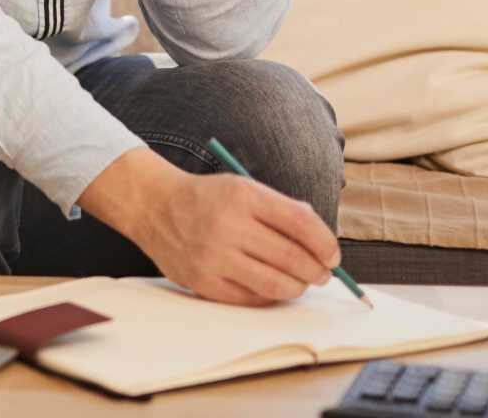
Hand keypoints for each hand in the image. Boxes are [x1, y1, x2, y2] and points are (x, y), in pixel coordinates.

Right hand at [80, 148, 339, 306]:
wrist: (154, 206)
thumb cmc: (208, 198)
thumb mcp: (244, 188)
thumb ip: (283, 210)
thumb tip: (323, 245)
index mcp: (243, 196)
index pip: (301, 224)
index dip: (326, 244)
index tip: (333, 255)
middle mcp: (227, 226)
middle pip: (293, 259)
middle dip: (317, 271)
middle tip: (322, 273)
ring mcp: (213, 257)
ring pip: (276, 285)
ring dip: (297, 287)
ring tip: (299, 281)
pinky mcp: (203, 282)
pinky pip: (251, 299)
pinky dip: (269, 296)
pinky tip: (271, 286)